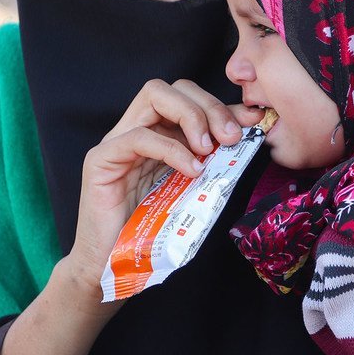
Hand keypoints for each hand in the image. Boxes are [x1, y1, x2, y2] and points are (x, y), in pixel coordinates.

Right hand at [63, 79, 264, 294]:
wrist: (115, 266)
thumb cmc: (153, 232)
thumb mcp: (194, 188)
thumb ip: (213, 160)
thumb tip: (248, 132)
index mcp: (158, 134)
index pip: (189, 97)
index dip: (221, 104)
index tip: (251, 121)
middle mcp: (136, 129)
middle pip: (173, 87)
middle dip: (209, 105)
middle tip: (230, 136)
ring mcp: (116, 141)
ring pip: (154, 96)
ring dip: (192, 117)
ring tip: (210, 149)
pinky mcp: (102, 159)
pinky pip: (139, 137)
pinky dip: (172, 148)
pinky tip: (192, 169)